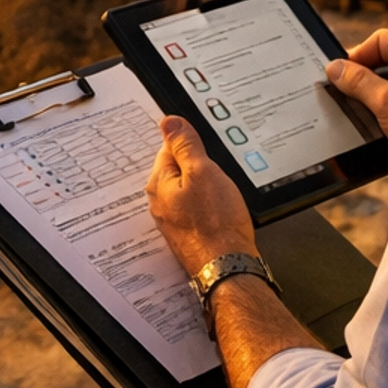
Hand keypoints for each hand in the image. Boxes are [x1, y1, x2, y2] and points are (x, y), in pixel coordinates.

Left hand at [146, 116, 254, 279]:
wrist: (229, 266)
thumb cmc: (217, 224)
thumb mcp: (203, 171)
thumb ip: (185, 144)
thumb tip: (169, 122)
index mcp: (159, 183)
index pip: (169, 147)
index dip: (192, 146)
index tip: (207, 152)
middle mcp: (161, 202)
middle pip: (180, 169)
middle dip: (201, 168)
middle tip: (218, 178)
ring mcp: (174, 219)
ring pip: (191, 189)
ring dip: (207, 188)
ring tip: (222, 198)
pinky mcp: (188, 232)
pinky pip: (197, 208)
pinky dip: (209, 206)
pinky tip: (221, 212)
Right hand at [325, 28, 387, 147]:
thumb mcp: (387, 101)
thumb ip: (359, 82)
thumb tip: (335, 69)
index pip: (384, 41)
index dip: (359, 54)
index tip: (340, 72)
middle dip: (365, 77)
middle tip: (346, 91)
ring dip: (376, 96)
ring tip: (359, 111)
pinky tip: (378, 124)